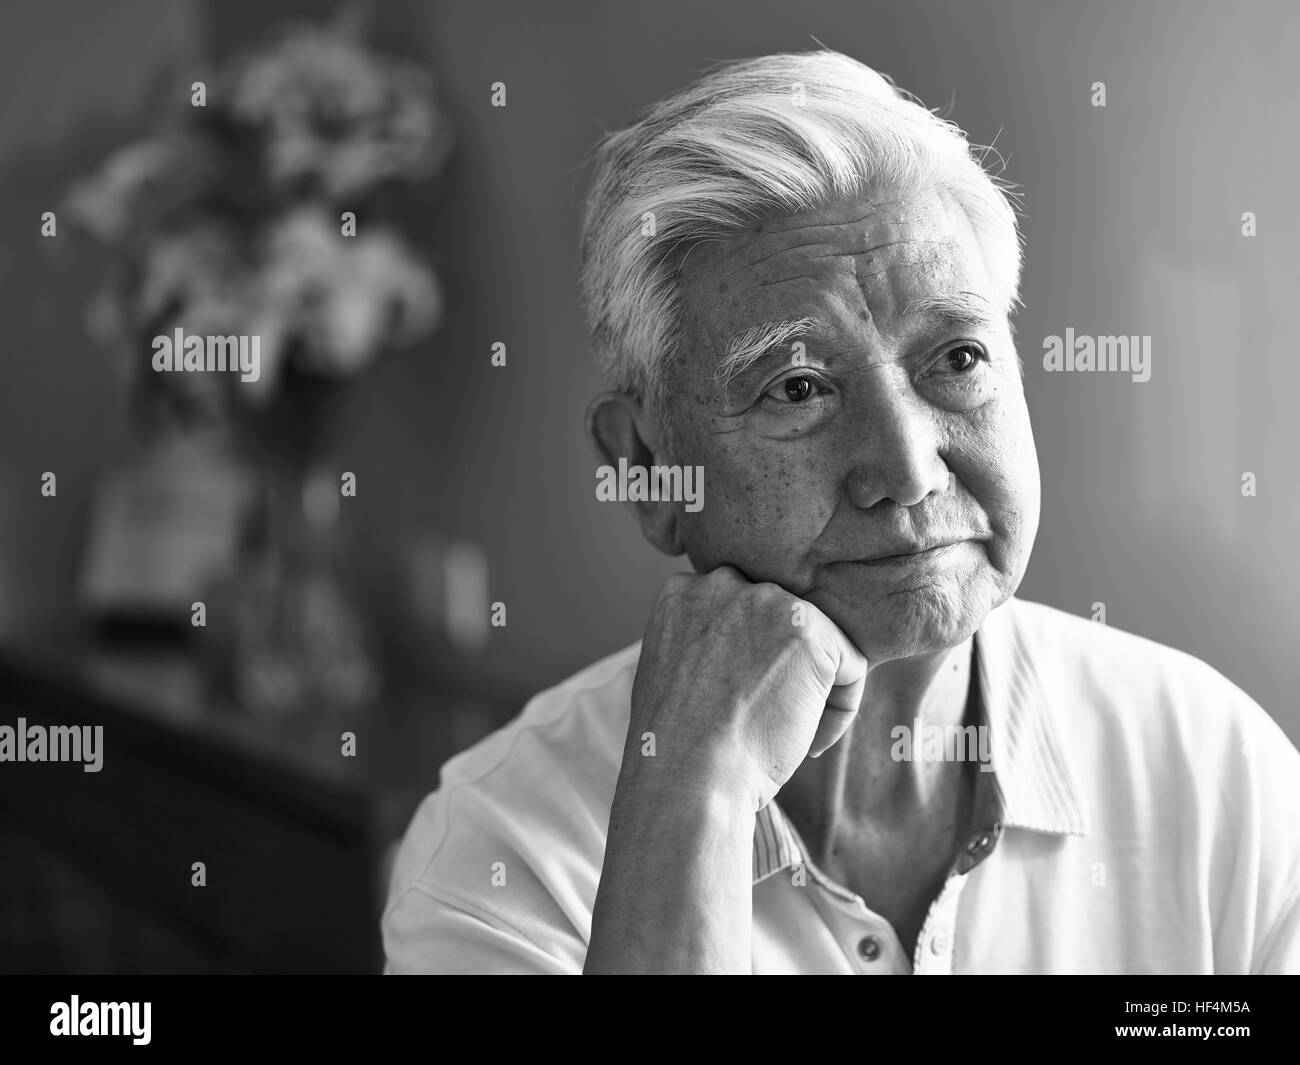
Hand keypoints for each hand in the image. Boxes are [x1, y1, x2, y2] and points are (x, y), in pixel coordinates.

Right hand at [628, 565, 868, 809]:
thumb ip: (701, 643)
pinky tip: (810, 742)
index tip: (740, 702)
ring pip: (818, 640)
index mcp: (683, 591)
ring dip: (813, 688)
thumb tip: (740, 651)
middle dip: (783, 668)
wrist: (686, 776)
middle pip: (779, 620)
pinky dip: (841, 708)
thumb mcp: (669, 672)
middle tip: (768, 720)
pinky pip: (850, 664)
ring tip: (789, 735)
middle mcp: (724, 583)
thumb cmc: (675, 746)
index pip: (738, 612)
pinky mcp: (811, 633)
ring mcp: (769, 603)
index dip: (746, 660)